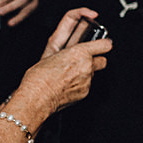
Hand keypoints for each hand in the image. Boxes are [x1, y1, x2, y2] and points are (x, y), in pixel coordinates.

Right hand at [14, 8, 111, 122]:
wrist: (37, 98)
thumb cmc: (39, 77)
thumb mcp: (52, 53)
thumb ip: (69, 48)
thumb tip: (77, 47)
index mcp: (79, 52)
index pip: (105, 44)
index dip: (103, 44)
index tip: (103, 43)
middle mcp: (87, 66)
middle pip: (103, 60)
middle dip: (95, 60)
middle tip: (84, 61)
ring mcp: (87, 80)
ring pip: (94, 73)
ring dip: (87, 72)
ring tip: (71, 74)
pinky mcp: (85, 92)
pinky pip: (88, 85)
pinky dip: (81, 84)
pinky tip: (68, 84)